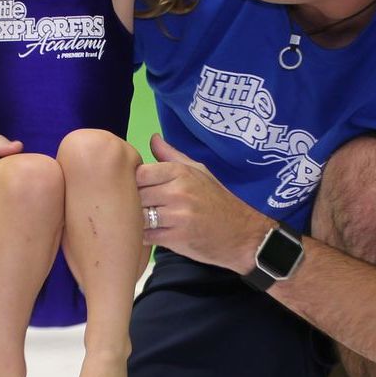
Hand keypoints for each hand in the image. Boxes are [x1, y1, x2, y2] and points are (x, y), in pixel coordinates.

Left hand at [136, 134, 268, 269]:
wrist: (243, 234)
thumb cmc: (218, 201)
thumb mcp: (200, 171)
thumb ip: (172, 156)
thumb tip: (153, 138)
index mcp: (180, 172)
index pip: (139, 173)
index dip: (133, 182)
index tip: (139, 189)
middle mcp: (178, 191)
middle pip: (135, 195)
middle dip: (132, 202)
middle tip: (138, 208)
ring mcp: (177, 215)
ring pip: (138, 216)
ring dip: (137, 221)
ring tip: (144, 221)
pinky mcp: (176, 238)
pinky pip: (146, 235)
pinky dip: (145, 236)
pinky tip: (152, 234)